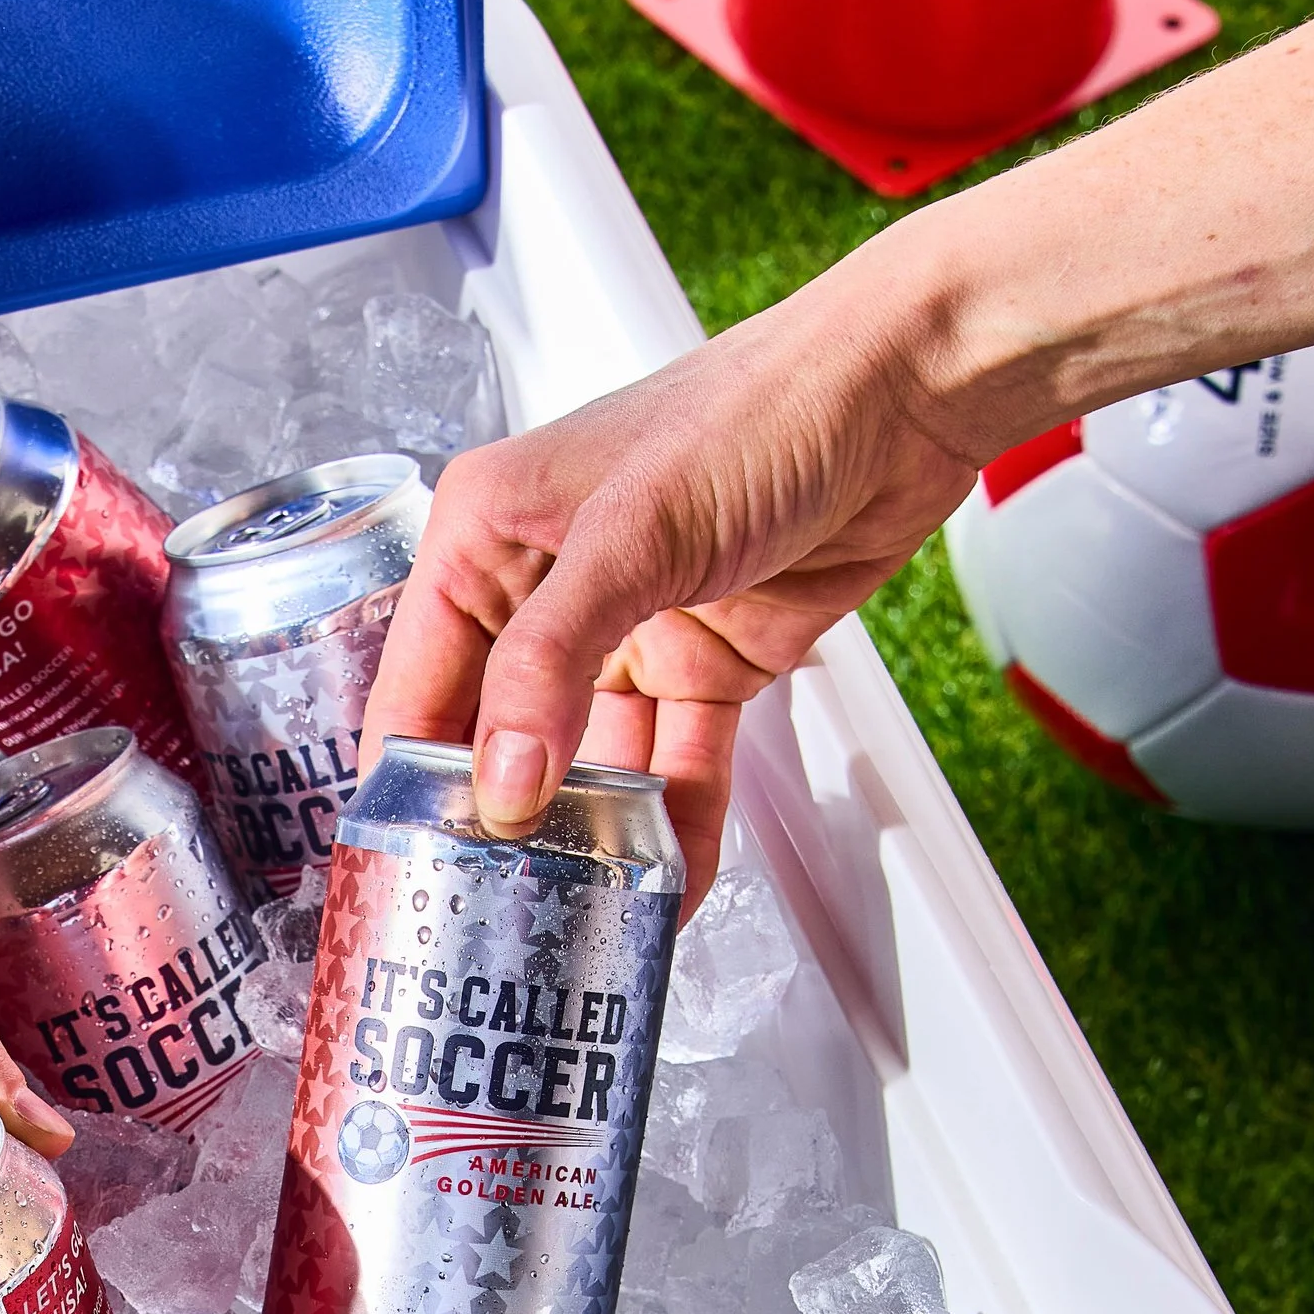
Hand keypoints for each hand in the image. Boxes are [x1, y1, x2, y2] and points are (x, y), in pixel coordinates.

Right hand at [360, 267, 981, 895]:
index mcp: (488, 535)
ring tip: (577, 920)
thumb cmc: (761, 408)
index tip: (411, 875)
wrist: (906, 393)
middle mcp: (545, 585)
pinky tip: (670, 887)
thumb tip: (501, 785)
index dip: (407, 785)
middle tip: (491, 918)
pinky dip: (676, 826)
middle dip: (499, 827)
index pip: (417, 685)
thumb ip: (552, 663)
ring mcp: (627, 629)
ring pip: (591, 762)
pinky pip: (676, 763)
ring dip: (590, 839)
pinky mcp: (704, 662)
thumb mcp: (633, 533)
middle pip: (499, 736)